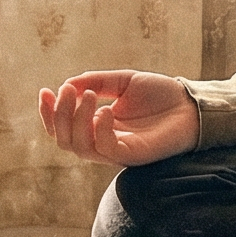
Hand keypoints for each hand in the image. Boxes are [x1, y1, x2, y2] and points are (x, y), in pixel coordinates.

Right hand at [38, 70, 200, 166]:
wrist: (191, 104)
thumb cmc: (160, 94)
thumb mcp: (123, 81)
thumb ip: (95, 82)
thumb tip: (66, 85)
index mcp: (97, 126)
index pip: (63, 128)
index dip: (48, 113)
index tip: (44, 91)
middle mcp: (103, 142)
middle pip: (64, 140)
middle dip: (58, 115)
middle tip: (66, 91)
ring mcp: (116, 151)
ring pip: (79, 147)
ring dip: (76, 119)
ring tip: (88, 95)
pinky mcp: (132, 155)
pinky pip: (104, 149)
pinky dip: (98, 129)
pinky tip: (105, 110)